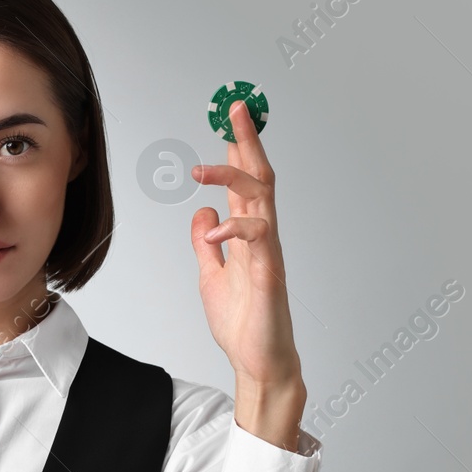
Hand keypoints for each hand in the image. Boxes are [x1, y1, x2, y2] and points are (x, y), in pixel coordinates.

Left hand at [190, 99, 305, 409]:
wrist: (259, 362)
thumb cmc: (243, 323)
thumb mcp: (210, 276)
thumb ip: (206, 244)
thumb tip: (201, 213)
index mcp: (249, 235)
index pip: (245, 182)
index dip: (238, 149)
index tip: (230, 118)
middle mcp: (262, 237)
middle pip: (260, 176)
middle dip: (248, 140)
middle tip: (236, 109)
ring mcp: (268, 253)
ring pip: (261, 199)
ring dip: (234, 176)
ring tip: (204, 169)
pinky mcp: (269, 274)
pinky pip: (257, 240)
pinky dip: (235, 229)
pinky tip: (214, 229)